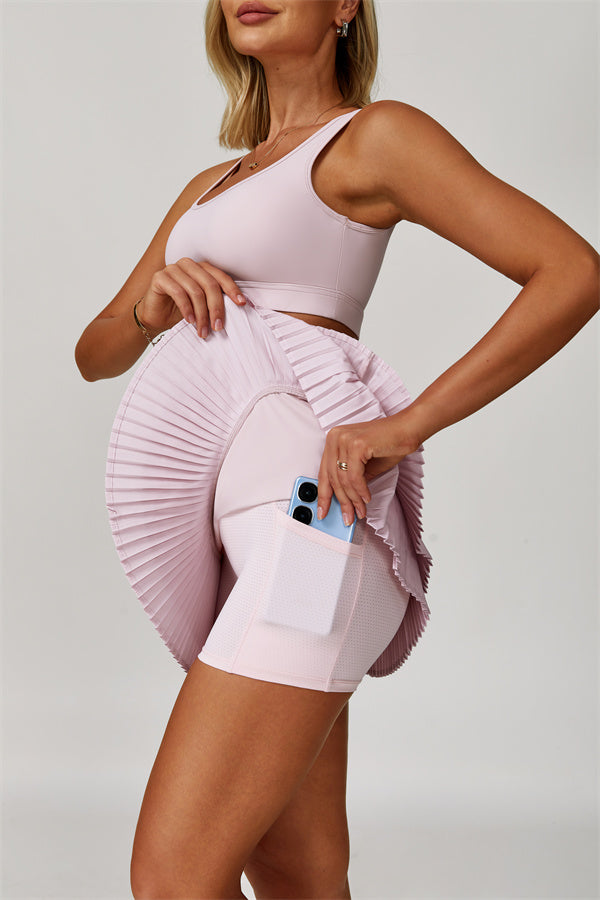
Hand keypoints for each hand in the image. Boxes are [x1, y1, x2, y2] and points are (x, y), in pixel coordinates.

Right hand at [136, 257, 246, 338]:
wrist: (155, 317)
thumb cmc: (181, 311)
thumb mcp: (203, 306)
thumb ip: (217, 301)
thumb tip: (242, 306)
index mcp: (201, 268)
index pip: (220, 276)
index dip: (232, 289)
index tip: (242, 304)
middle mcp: (188, 265)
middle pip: (209, 284)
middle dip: (216, 308)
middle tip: (218, 327)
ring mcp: (173, 269)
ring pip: (195, 290)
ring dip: (201, 314)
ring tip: (203, 330)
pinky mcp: (160, 277)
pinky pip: (178, 293)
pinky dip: (187, 309)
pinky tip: (190, 321)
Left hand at [317, 410, 422, 524]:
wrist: (409, 429)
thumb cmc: (390, 444)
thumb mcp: (365, 465)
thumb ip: (351, 479)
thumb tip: (345, 500)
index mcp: (334, 439)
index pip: (324, 472)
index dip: (323, 495)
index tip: (322, 511)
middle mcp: (336, 437)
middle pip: (333, 478)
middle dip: (341, 502)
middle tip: (347, 518)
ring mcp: (345, 439)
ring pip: (343, 480)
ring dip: (353, 500)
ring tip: (360, 511)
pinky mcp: (357, 445)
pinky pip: (355, 477)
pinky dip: (361, 491)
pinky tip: (366, 498)